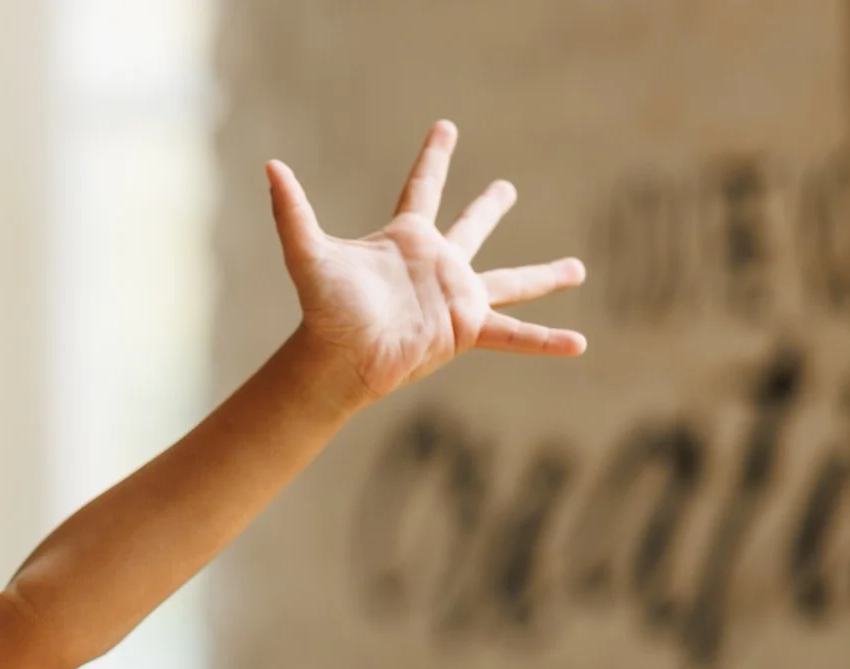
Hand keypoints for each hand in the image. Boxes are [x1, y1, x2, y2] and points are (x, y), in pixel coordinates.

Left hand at [269, 120, 584, 409]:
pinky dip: (544, 341)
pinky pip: (513, 334)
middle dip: (489, 208)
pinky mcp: (467, 329)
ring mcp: (456, 297)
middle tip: (507, 188)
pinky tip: (577, 345)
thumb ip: (293, 211)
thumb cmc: (325, 311)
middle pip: (472, 227)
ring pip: (511, 280)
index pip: (424, 186)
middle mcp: (436, 264)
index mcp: (406, 239)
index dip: (435, 156)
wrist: (339, 360)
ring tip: (578, 269)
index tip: (446, 128)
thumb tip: (270, 167)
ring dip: (545, 277)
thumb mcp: (310, 254)